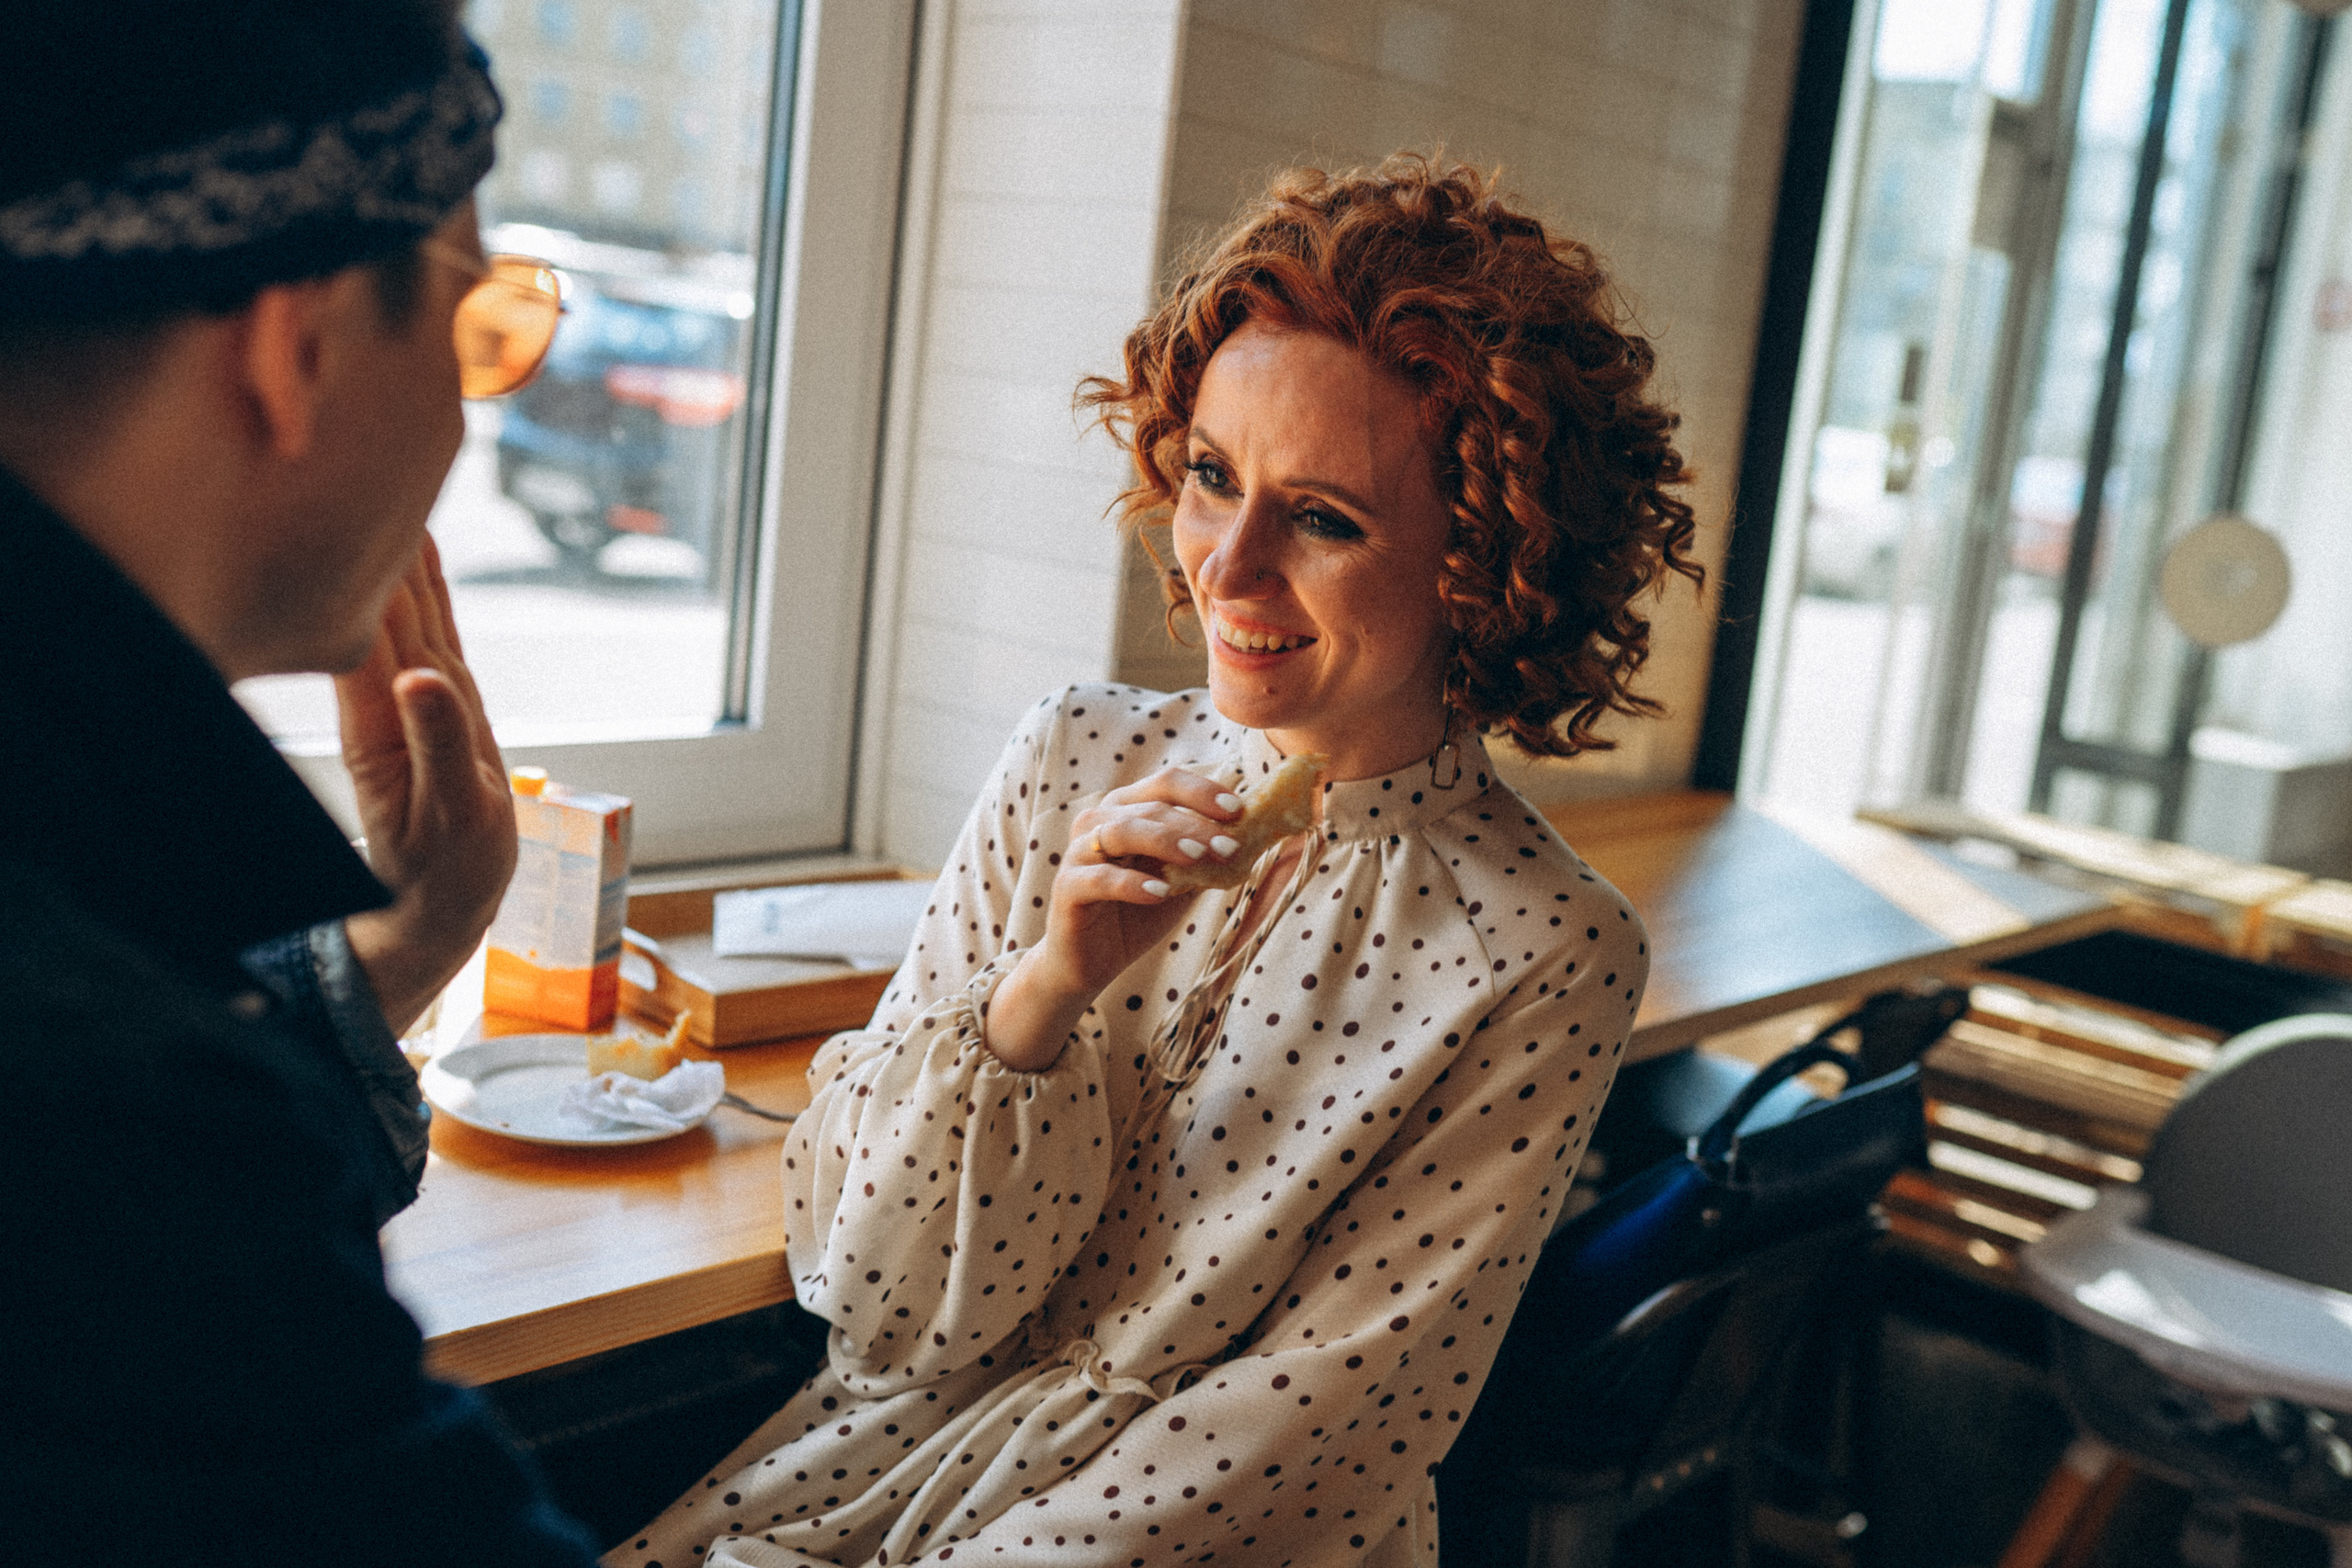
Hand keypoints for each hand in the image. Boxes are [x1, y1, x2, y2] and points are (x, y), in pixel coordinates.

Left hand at [336, 536, 515, 1033]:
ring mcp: (420, 701)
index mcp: (391, 716)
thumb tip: (424, 678)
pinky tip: (419, 558)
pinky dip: (427, 590)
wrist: (439, 906)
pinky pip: (432, 634)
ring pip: (407, 610)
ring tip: (399, 488)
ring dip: (403, 553)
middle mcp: (398, 697)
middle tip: (379, 457)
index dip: (376, 557)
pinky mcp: (442, 709)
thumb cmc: (443, 870)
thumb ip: (438, 743)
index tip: (372, 491)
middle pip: (388, 600)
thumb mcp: (451, 815)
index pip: (377, 618)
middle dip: (384, 535)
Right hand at [984, 769, 1246, 1069]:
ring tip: (1199, 858)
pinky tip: (1160, 893)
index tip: (1239, 811)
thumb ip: (1206, 857)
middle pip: (1150, 807)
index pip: (1166, 783)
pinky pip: (1099, 878)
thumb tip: (1256, 837)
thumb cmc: (1138, 912)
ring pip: (1122, 831)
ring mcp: (1079, 852)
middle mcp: (1099, 821)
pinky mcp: (1067, 887)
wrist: (1092, 961)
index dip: (1202, 792)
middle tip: (1229, 846)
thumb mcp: (1181, 880)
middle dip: (1195, 825)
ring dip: (1165, 842)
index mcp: (1128, 809)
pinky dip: (1132, 883)